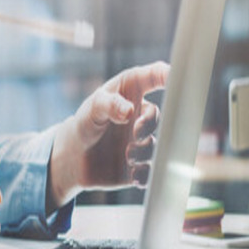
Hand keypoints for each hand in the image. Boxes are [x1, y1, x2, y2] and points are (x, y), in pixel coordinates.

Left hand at [47, 62, 169, 211]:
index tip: (174, 77)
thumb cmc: (85, 124)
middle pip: (158, 114)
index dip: (167, 74)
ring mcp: (142, 138)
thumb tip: (130, 111)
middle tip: (135, 133)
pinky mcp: (140, 162)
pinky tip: (134, 174)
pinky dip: (145, 173)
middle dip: (149, 123)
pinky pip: (151, 169)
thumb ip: (109, 105)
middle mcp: (141, 114)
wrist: (74, 158)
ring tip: (127, 156)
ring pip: (155, 144)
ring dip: (143, 151)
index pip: (154, 75)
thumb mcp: (92, 109)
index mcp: (132, 91)